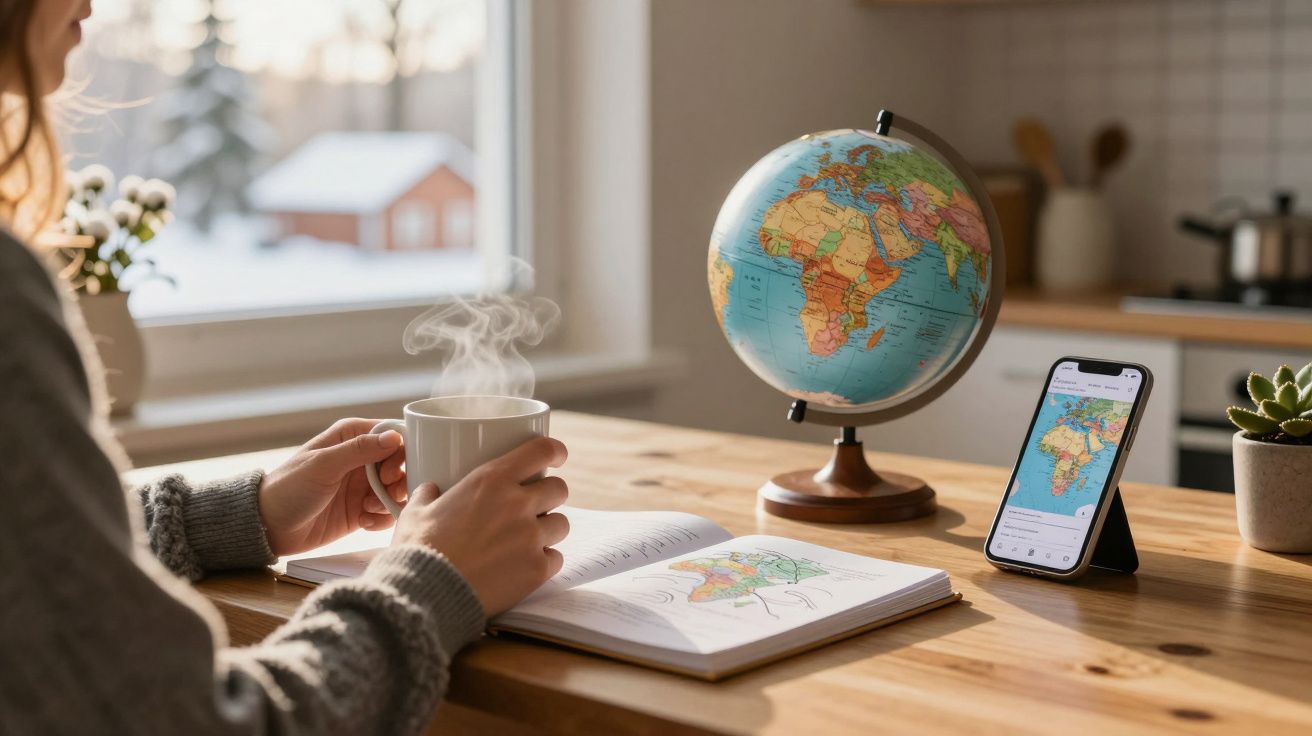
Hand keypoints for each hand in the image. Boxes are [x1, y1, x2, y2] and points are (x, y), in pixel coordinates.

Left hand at [258, 419, 408, 555]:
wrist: (270, 527)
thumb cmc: (289, 488)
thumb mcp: (323, 465)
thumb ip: (359, 449)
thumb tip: (394, 437)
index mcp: (351, 437)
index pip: (392, 434)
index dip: (400, 452)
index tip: (390, 472)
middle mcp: (361, 458)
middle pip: (401, 463)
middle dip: (397, 481)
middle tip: (384, 493)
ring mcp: (363, 485)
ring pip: (397, 489)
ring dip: (390, 501)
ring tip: (368, 509)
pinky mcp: (362, 510)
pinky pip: (387, 511)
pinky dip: (381, 518)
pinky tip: (363, 523)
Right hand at [393, 436, 569, 615]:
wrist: (425, 593)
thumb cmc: (418, 550)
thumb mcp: (415, 512)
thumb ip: (428, 495)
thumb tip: (429, 490)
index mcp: (491, 480)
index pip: (542, 450)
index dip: (555, 451)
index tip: (557, 457)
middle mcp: (517, 504)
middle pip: (559, 488)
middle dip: (550, 495)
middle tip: (535, 506)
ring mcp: (531, 537)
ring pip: (562, 524)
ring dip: (548, 530)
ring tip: (527, 540)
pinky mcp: (536, 569)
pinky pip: (555, 559)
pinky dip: (543, 562)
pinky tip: (523, 567)